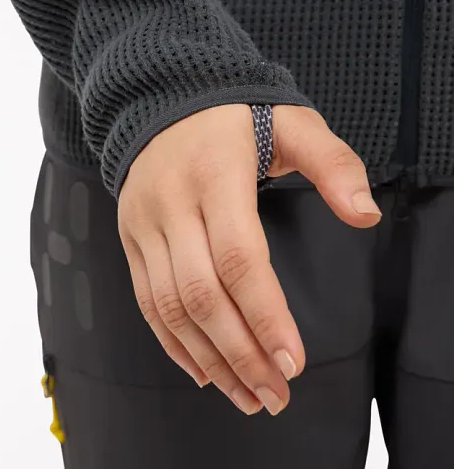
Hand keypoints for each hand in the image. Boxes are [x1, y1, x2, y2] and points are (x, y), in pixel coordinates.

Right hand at [118, 103, 380, 415]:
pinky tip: (203, 370)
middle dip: (240, 353)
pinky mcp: (130, 236)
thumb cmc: (235, 115)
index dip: (265, 314)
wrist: (161, 99)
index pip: (238, 256)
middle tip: (274, 394)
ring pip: (169, 306)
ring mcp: (144, 222)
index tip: (292, 360)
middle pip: (201, 293)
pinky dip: (173, 343)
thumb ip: (332, 163)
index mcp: (215, 174)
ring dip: (208, 358)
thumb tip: (364, 214)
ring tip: (246, 394)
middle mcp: (172, 202)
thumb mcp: (291, 122)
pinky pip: (146, 300)